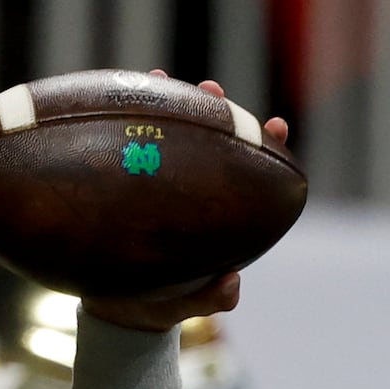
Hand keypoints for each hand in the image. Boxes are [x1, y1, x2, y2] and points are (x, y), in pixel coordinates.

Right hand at [79, 72, 289, 332]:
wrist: (114, 312)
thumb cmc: (158, 307)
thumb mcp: (184, 307)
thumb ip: (211, 300)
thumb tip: (232, 284)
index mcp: (217, 216)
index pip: (247, 175)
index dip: (262, 147)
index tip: (275, 124)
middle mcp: (192, 193)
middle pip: (210, 144)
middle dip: (215, 112)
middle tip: (213, 87)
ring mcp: (158, 184)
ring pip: (169, 136)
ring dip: (169, 103)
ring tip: (163, 75)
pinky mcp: (124, 183)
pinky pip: (123, 146)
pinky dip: (122, 120)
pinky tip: (117, 94)